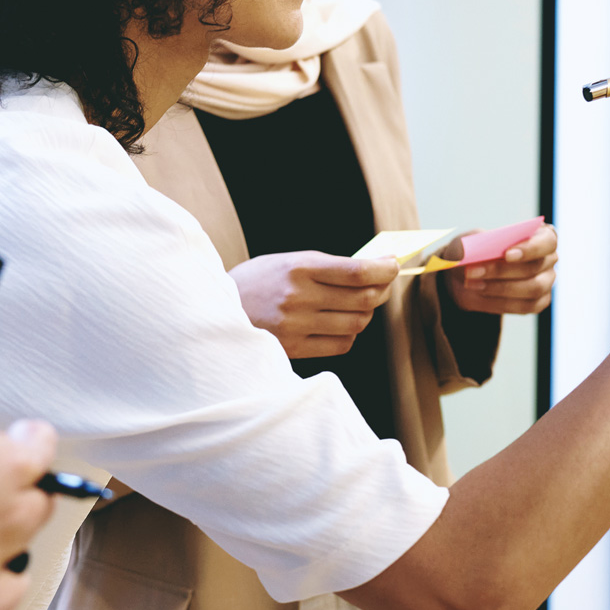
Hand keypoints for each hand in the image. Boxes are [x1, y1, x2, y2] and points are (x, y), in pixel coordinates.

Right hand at [229, 251, 398, 358]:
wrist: (216, 310)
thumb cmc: (257, 282)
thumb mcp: (287, 261)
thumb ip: (327, 265)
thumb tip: (373, 268)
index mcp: (298, 267)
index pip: (357, 272)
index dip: (384, 270)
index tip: (393, 265)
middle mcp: (299, 297)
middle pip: (363, 299)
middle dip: (381, 291)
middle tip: (382, 285)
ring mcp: (296, 326)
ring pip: (356, 324)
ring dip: (365, 313)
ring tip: (357, 304)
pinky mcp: (294, 348)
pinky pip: (341, 345)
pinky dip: (350, 334)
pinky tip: (340, 325)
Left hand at [444, 224, 557, 315]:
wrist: (467, 275)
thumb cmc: (475, 252)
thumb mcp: (470, 242)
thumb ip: (474, 244)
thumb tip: (473, 252)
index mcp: (541, 236)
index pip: (547, 241)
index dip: (530, 248)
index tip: (507, 254)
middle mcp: (549, 258)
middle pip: (535, 267)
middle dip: (501, 270)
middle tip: (472, 271)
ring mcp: (546, 281)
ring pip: (532, 289)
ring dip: (499, 288)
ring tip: (471, 283)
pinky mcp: (537, 302)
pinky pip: (524, 306)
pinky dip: (499, 302)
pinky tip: (481, 293)